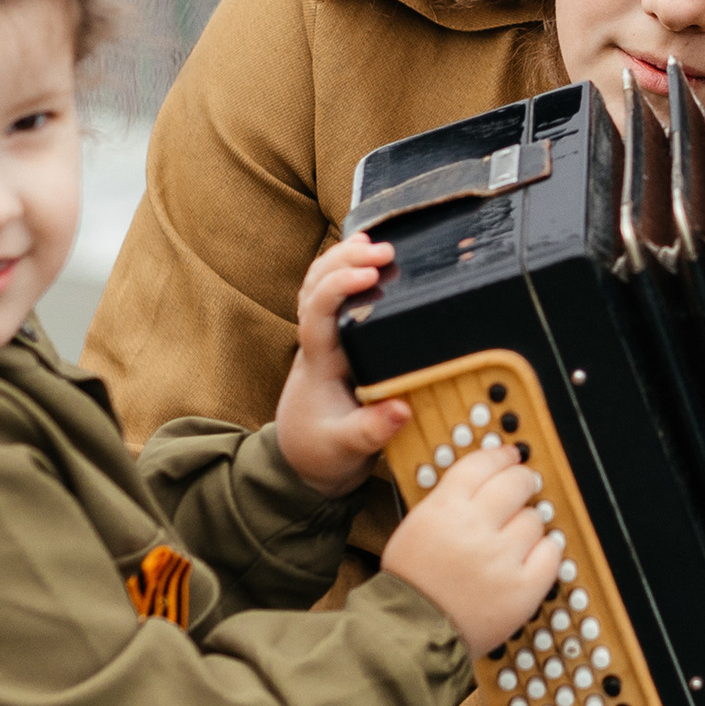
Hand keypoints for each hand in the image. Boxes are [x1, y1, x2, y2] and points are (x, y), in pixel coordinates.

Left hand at [274, 234, 409, 496]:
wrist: (302, 462)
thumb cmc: (321, 451)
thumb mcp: (346, 448)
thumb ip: (372, 431)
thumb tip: (402, 408)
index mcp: (319, 363)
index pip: (318, 311)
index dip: (340, 286)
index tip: (371, 274)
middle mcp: (316, 344)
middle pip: (315, 285)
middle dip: (345, 260)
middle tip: (384, 251)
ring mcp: (322, 340)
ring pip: (317, 284)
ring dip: (341, 259)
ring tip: (372, 243)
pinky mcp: (334, 342)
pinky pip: (330, 295)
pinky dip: (342, 269)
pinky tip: (361, 256)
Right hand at [380, 442, 564, 654]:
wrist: (412, 635)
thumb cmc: (413, 582)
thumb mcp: (418, 525)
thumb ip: (451, 497)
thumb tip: (491, 471)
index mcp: (444, 509)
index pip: (483, 463)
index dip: (501, 455)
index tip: (510, 455)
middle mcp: (474, 528)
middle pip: (516, 483)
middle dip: (521, 482)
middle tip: (521, 488)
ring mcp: (501, 559)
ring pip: (535, 518)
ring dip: (527, 525)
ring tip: (509, 542)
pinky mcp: (523, 588)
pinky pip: (551, 553)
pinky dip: (543, 553)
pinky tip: (527, 559)